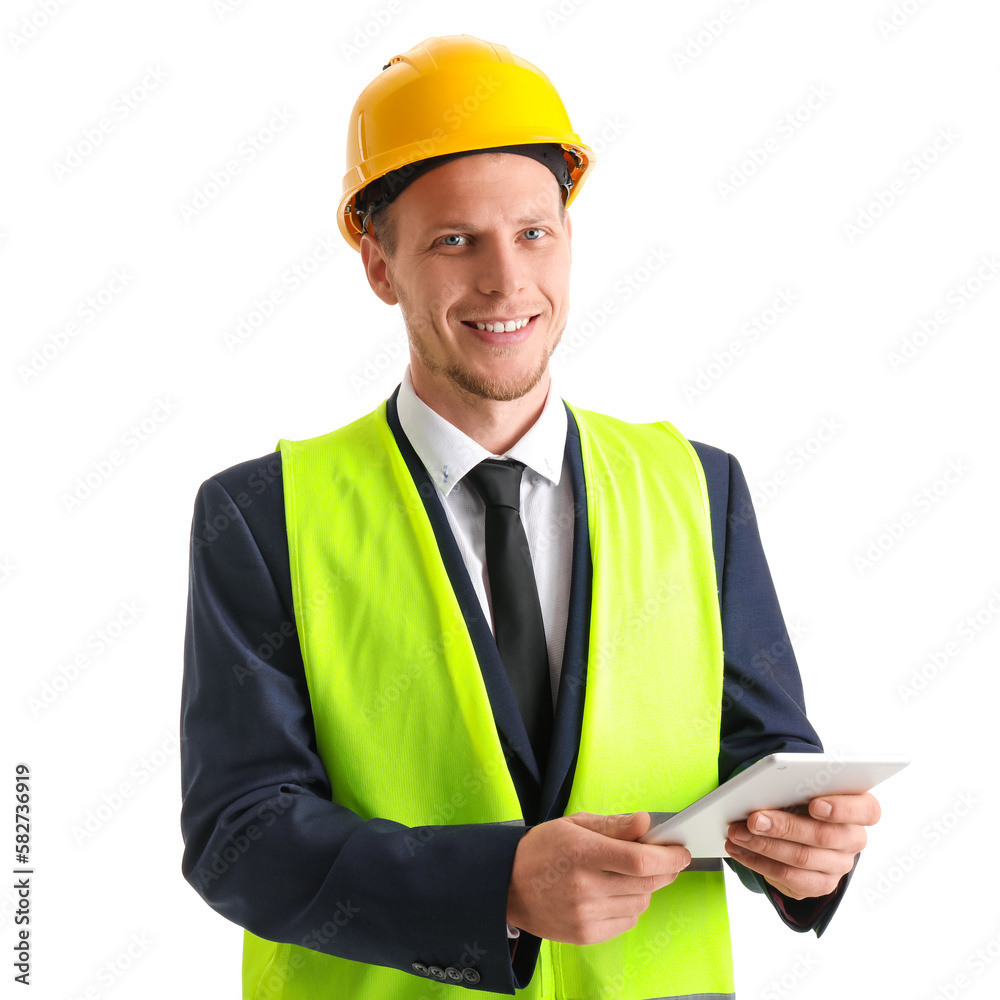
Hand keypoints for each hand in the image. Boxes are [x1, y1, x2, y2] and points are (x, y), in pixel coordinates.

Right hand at [506, 811, 690, 944]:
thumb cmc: (542, 850)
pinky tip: (615, 893)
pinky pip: (628, 921)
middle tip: (667, 860)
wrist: (508, 887)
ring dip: (646, 888)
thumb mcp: (574, 825)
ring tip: (628, 874)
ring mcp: (586, 915)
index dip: (668, 857)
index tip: (681, 851)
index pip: (639, 861)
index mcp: (582, 852)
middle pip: (646, 883)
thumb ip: (613, 825)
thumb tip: (646, 823)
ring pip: (641, 903)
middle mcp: (585, 887)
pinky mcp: (586, 935)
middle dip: (664, 870)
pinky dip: (631, 906)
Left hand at [725, 792, 880, 898]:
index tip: (815, 804)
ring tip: (737, 834)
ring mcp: (840, 865)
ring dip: (764, 846)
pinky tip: (739, 851)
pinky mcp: (821, 884)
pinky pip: (790, 878)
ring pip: (803, 858)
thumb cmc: (801, 798)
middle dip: (784, 826)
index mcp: (860, 808)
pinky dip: (759, 863)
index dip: (841, 808)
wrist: (801, 829)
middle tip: (753, 819)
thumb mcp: (803, 786)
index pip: (867, 810)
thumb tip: (766, 787)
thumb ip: (795, 784)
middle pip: (825, 836)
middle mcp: (854, 839)